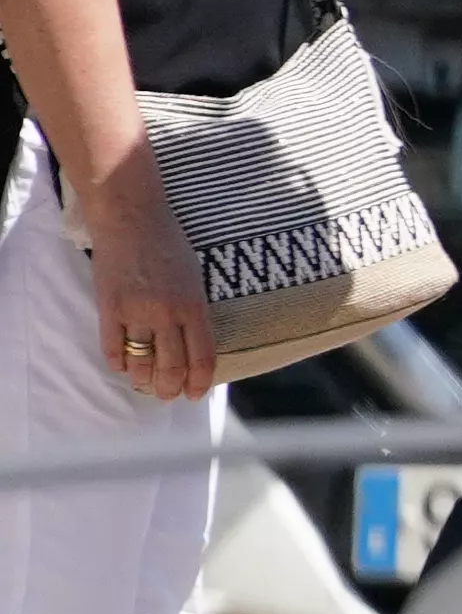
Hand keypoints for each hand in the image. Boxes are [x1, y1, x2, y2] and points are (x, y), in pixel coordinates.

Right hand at [74, 153, 204, 405]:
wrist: (132, 217)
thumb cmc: (169, 244)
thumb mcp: (195, 277)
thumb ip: (194, 311)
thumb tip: (194, 345)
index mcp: (195, 306)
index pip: (202, 358)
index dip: (199, 382)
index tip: (194, 393)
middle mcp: (167, 313)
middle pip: (171, 367)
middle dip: (169, 388)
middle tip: (167, 396)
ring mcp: (136, 311)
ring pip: (140, 362)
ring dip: (143, 380)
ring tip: (144, 384)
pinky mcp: (108, 306)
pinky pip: (111, 346)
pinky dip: (117, 362)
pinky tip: (122, 366)